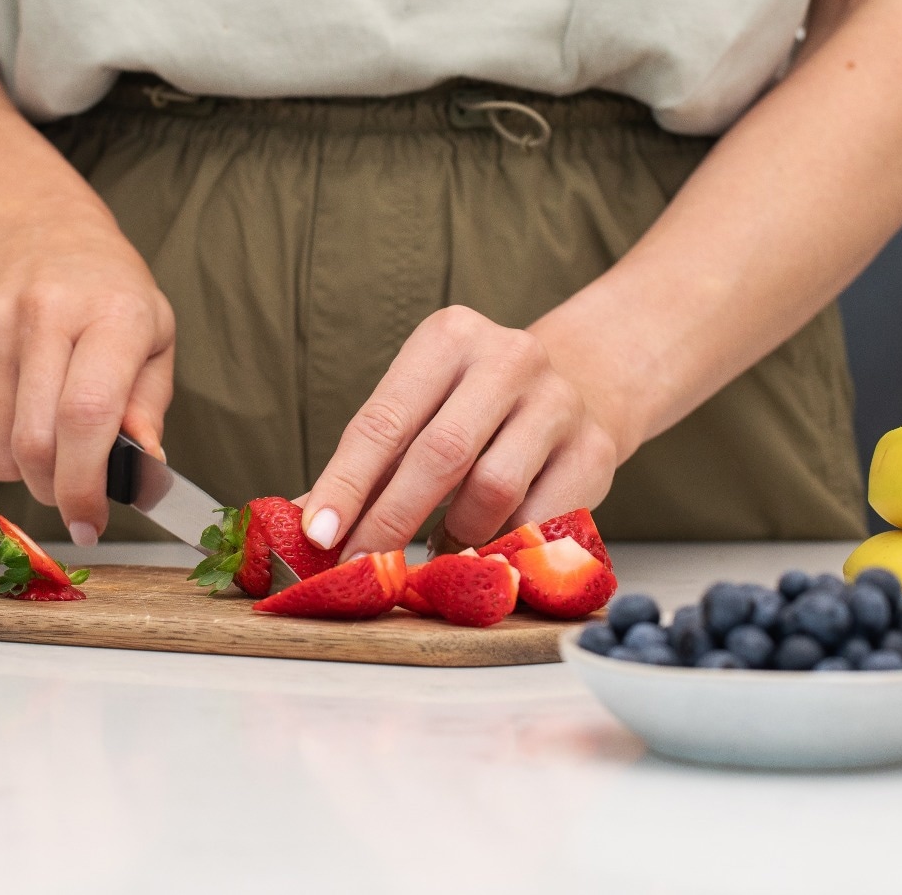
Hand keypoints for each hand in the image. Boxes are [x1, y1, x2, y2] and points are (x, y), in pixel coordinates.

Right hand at [0, 196, 174, 545]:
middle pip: (35, 443)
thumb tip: (142, 466)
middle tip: (72, 489)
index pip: (87, 416)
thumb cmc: (104, 292)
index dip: (85, 485)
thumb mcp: (153, 336)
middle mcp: (44, 314)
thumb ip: (149, 405)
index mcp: (110, 314)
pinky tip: (15, 416)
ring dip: (23, 472)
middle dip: (55, 489)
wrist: (32, 228)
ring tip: (47, 443)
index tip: (91, 522)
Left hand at [300, 306, 619, 557]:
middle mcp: (508, 357)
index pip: (384, 420)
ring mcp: (558, 401)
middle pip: (440, 455)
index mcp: (448, 337)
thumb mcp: (420, 410)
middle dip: (391, 519)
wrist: (580, 385)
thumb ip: (370, 464)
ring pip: (492, 490)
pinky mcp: (595, 450)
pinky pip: (538, 520)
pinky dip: (501, 546)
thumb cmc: (476, 406)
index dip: (347, 483)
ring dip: (454, 533)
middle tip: (362, 564)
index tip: (318, 534)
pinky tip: (485, 546)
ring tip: (439, 543)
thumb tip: (307, 526)